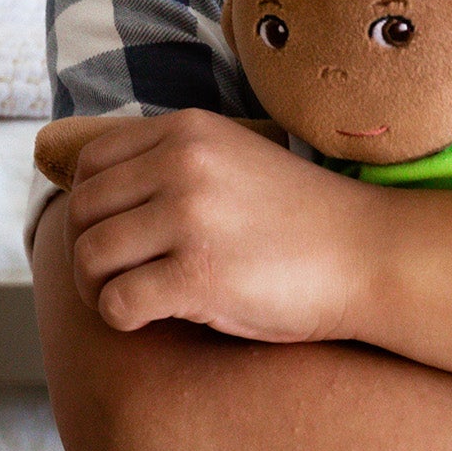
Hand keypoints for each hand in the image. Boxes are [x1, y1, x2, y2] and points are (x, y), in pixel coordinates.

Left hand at [59, 109, 371, 343]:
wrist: (370, 254)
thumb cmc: (298, 220)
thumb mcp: (232, 159)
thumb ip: (172, 163)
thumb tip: (92, 196)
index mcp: (186, 131)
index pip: (90, 165)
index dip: (90, 207)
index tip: (115, 236)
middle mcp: (181, 166)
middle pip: (81, 212)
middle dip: (87, 253)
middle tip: (116, 280)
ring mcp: (189, 219)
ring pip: (89, 257)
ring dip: (97, 290)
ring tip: (130, 300)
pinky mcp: (198, 276)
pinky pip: (117, 303)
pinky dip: (121, 318)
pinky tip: (151, 319)